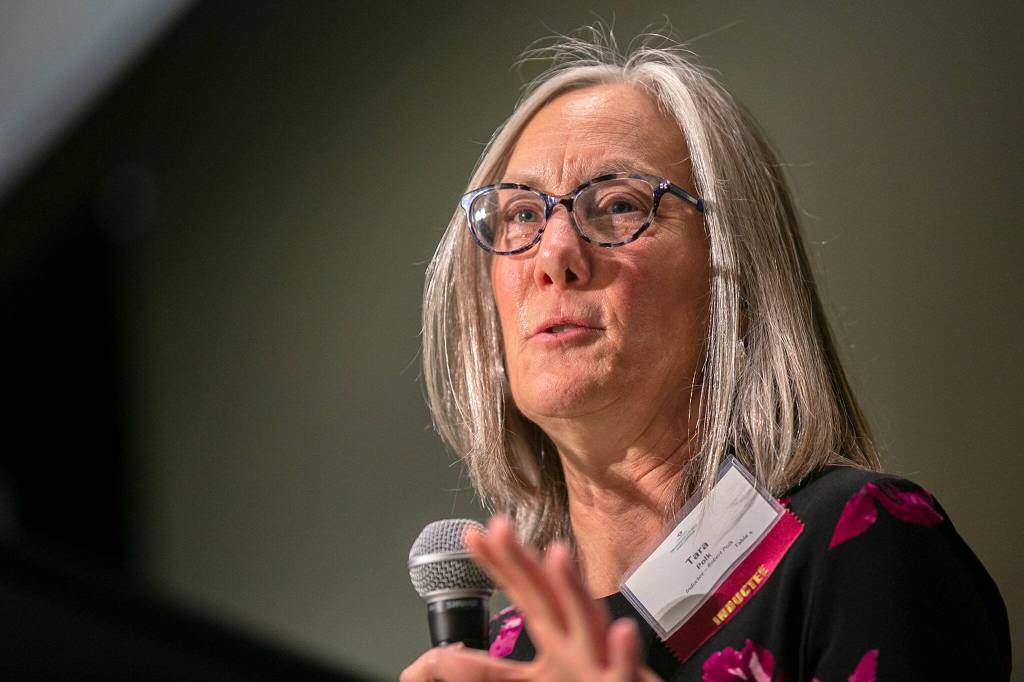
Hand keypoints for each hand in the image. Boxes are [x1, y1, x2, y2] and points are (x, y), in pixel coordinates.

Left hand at [400, 515, 660, 681]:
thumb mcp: (531, 680)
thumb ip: (488, 670)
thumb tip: (442, 658)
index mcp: (553, 631)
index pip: (520, 590)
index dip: (496, 562)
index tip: (471, 535)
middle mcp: (575, 636)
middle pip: (546, 592)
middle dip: (524, 560)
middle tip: (500, 526)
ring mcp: (600, 657)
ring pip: (587, 619)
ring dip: (573, 587)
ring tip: (556, 555)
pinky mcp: (623, 681)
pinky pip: (624, 667)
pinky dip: (623, 650)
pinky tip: (620, 631)